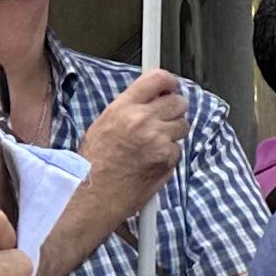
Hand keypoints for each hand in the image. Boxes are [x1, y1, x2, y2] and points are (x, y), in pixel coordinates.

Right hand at [77, 67, 187, 210]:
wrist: (92, 196)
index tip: (172, 86)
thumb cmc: (93, 164)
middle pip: (178, 102)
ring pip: (183, 126)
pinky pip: (179, 149)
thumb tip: (152, 98)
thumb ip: (129, 108)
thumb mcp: (103, 125)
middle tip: (162, 121)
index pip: (157, 79)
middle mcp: (141, 120)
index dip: (169, 82)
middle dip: (173, 110)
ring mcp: (157, 139)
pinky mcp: (167, 158)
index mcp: (122, 108)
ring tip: (151, 145)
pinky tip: (150, 161)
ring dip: (173, 133)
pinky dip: (169, 155)